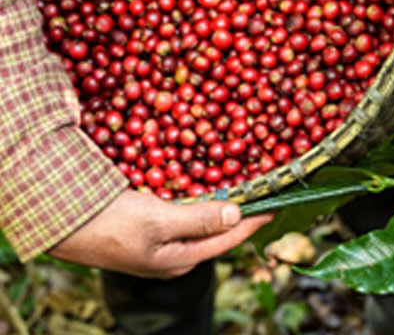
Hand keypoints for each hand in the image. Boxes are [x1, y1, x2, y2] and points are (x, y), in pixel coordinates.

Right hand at [48, 189, 272, 278]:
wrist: (61, 221)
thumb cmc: (109, 224)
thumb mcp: (157, 221)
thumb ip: (199, 219)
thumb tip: (237, 214)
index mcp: (180, 259)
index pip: (229, 239)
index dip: (255, 220)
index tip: (277, 204)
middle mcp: (175, 255)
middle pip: (218, 233)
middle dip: (241, 213)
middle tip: (263, 192)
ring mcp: (161, 244)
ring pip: (201, 223)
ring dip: (221, 206)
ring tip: (243, 188)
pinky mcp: (149, 229)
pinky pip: (184, 215)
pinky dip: (199, 202)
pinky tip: (205, 188)